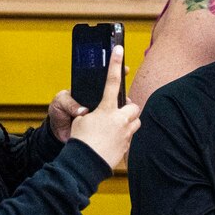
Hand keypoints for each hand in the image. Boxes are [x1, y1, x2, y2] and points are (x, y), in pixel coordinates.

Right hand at [67, 46, 141, 168]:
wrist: (84, 164)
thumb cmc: (80, 141)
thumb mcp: (80, 122)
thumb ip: (91, 113)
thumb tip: (94, 113)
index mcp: (106, 109)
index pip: (112, 81)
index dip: (115, 64)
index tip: (119, 49)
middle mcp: (119, 120)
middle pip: (133, 107)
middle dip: (128, 108)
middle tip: (117, 112)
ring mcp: (125, 134)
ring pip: (135, 122)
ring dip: (128, 122)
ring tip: (115, 128)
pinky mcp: (126, 147)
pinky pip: (130, 138)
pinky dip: (123, 137)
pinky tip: (111, 142)